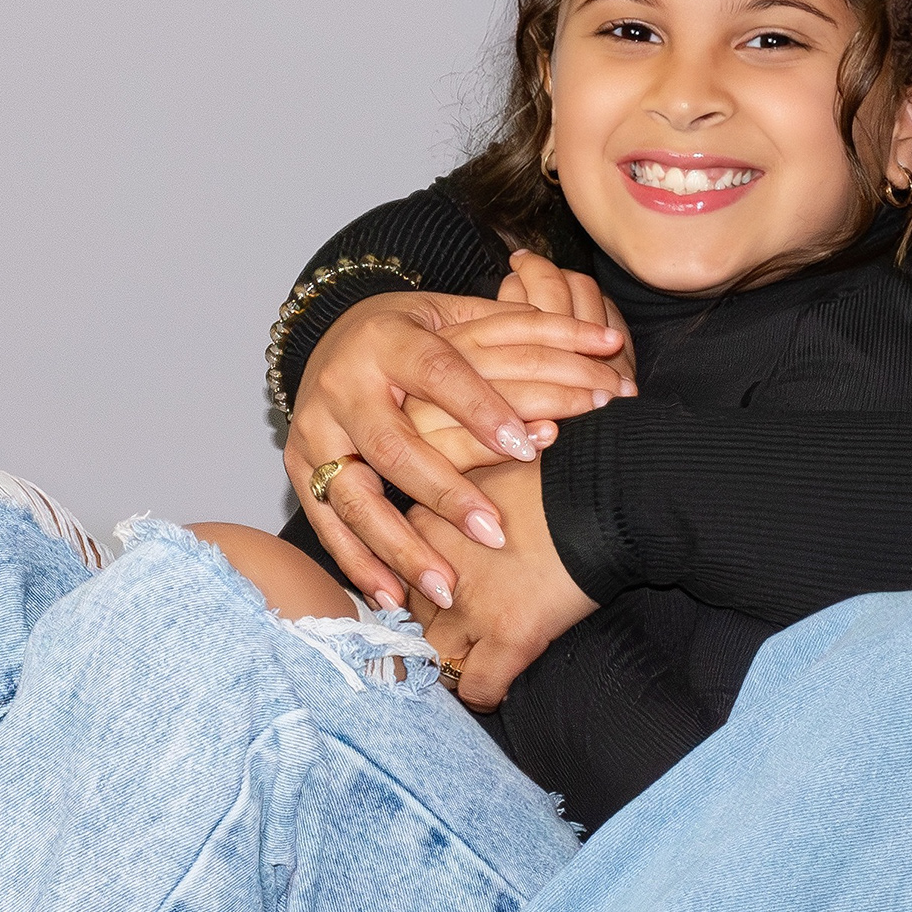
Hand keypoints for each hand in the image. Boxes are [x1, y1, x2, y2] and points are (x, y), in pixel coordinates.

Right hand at [290, 259, 628, 608]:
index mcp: (387, 338)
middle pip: (393, 445)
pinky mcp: (298, 467)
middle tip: (494, 534)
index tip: (529, 447)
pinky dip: (358, 562)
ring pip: (354, 497)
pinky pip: (327, 524)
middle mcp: (343, 384)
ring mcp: (315, 430)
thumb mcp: (456, 316)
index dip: (482, 410)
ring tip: (445, 586)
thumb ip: (527, 330)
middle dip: (445, 494)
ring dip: (400, 546)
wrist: (331, 337)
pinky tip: (393, 595)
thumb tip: (613, 339)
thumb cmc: (411, 333)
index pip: (439, 372)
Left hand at [406, 463, 594, 705]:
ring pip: (433, 656)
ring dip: (449, 664)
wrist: (609, 493)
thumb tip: (448, 512)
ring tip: (472, 664)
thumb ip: (453, 495)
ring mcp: (470, 604)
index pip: (396, 571)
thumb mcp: (485, 469)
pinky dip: (483, 696)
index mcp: (424, 520)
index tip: (438, 595)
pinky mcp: (509, 633)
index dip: (420, 586)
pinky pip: (476, 687)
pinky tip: (496, 692)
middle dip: (429, 625)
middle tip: (456, 631)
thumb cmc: (556, 476)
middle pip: (409, 614)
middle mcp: (435, 565)